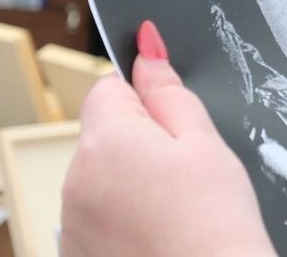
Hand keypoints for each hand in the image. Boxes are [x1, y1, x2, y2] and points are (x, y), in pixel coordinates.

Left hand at [60, 22, 274, 256]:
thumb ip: (168, 92)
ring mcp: (71, 224)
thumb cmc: (214, 227)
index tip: (174, 122)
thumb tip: (146, 50)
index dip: (145, 99)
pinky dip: (122, 223)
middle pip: (104, 137)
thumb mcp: (204, 144)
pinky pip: (97, 220)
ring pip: (102, 180)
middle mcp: (75, 180)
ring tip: (172, 213)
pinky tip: (156, 238)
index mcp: (106, 141)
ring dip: (130, 186)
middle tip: (185, 175)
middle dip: (140, 145)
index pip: (108, 88)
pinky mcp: (76, 253)